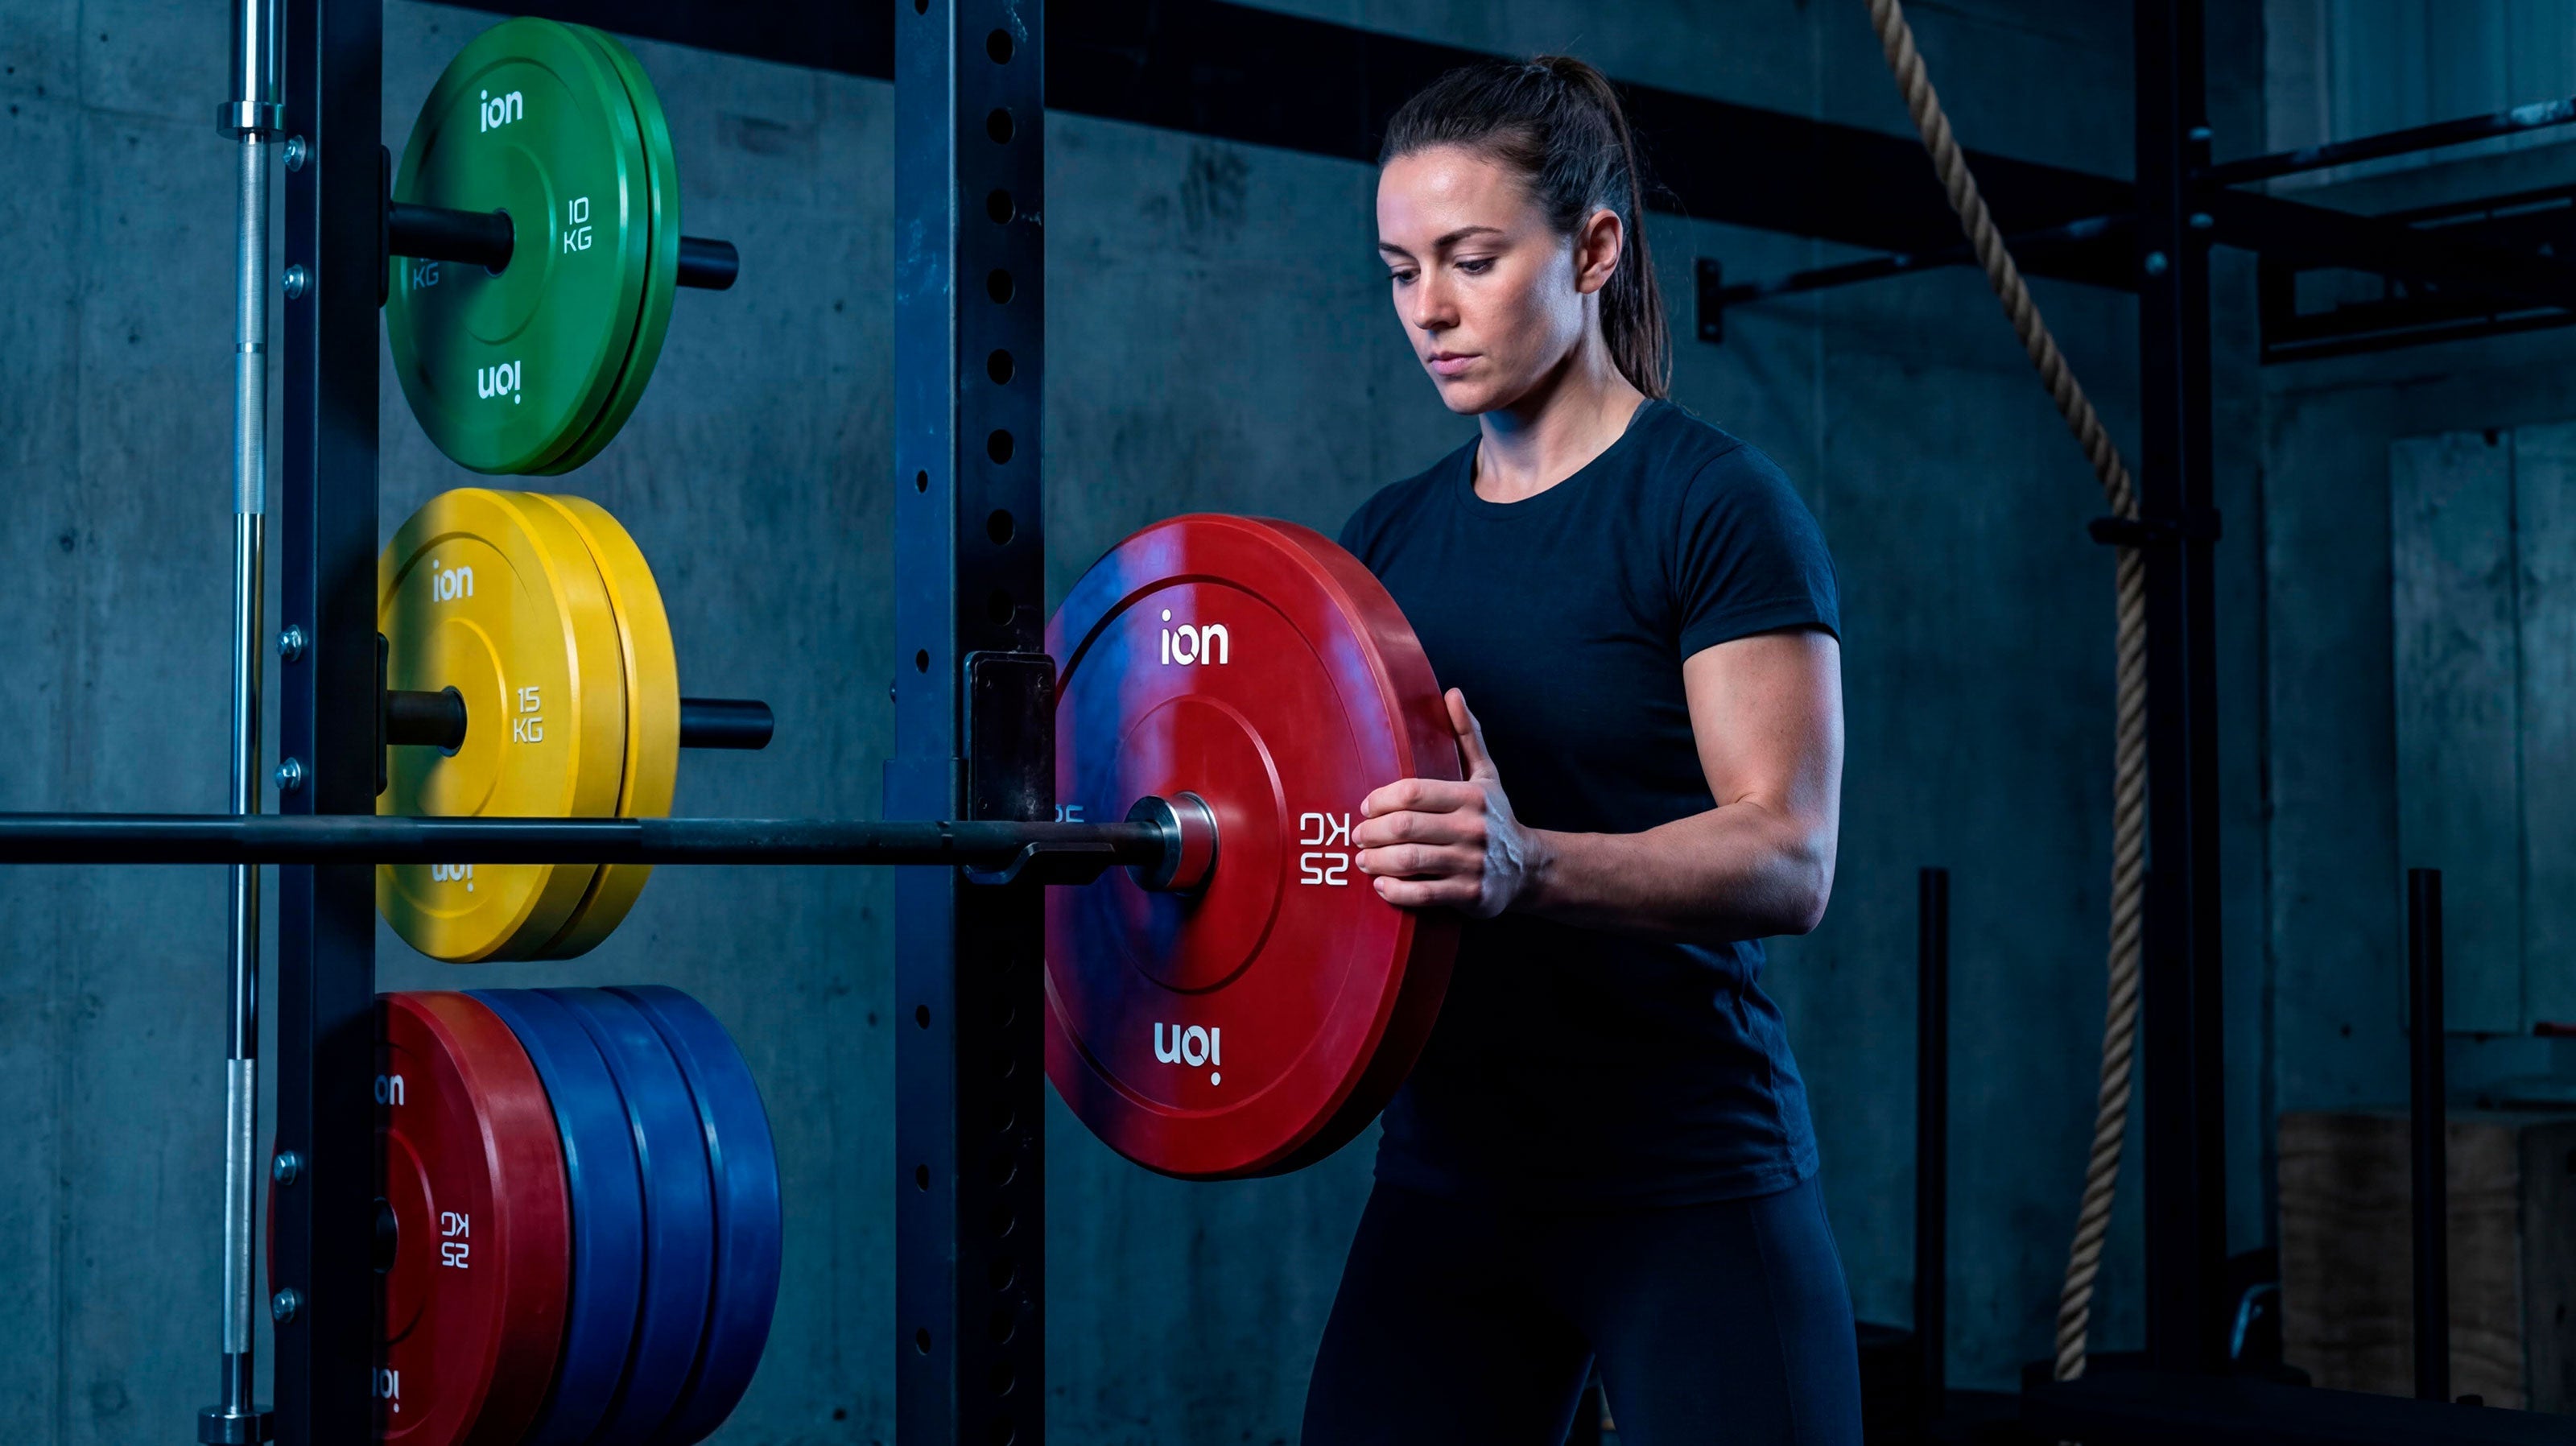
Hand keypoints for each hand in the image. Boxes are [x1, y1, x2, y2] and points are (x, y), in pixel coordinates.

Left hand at [1354, 689, 1537, 917]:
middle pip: (1405, 827)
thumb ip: (1467, 736)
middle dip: (1372, 831)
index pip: (1413, 792)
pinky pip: (1422, 894)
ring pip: (1410, 861)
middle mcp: (1473, 828)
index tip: (1366, 807)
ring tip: (1363, 859)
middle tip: (1358, 835)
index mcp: (1472, 796)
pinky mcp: (1471, 895)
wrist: (1529, 868)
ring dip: (1377, 861)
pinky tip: (1382, 884)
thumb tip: (1452, 694)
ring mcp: (1472, 863)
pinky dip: (1395, 890)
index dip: (1381, 799)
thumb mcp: (1486, 776)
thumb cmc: (1496, 818)